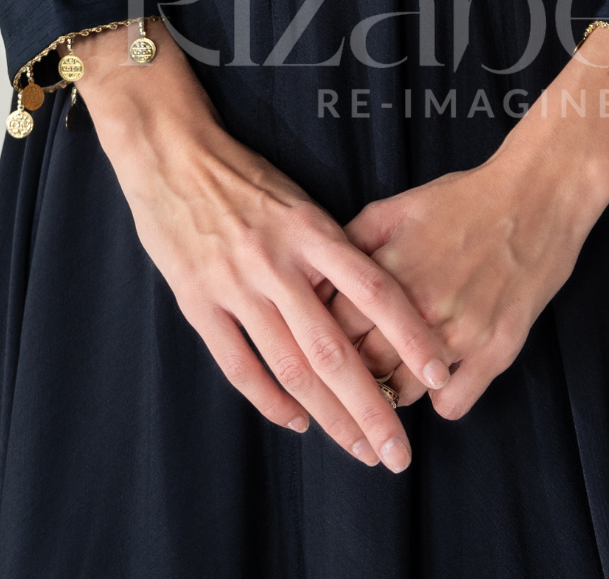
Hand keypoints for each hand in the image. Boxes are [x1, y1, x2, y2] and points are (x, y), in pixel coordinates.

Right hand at [78, 24, 450, 470]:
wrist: (171, 155)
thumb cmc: (245, 178)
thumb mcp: (298, 200)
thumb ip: (330, 249)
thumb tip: (373, 302)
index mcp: (311, 230)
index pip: (374, 288)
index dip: (409, 332)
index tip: (438, 372)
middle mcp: (278, 261)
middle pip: (334, 348)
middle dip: (371, 406)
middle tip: (398, 451)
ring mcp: (236, 285)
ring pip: (291, 367)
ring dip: (328, 416)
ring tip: (358, 449)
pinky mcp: (198, 303)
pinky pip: (239, 365)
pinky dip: (270, 400)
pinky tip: (296, 422)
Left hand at [331, 29, 608, 417]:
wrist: (536, 195)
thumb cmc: (464, 199)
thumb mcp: (396, 207)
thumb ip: (352, 240)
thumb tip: (318, 276)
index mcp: (389, 273)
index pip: (334, 330)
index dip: (326, 339)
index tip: (327, 343)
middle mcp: (421, 308)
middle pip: (364, 368)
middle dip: (354, 372)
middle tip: (357, 369)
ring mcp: (461, 334)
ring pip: (404, 393)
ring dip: (394, 391)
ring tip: (395, 378)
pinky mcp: (497, 349)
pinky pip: (452, 404)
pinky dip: (440, 401)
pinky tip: (437, 382)